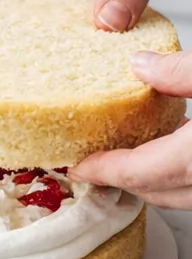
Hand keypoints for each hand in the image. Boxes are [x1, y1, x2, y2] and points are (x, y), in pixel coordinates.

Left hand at [73, 48, 191, 204]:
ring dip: (152, 177)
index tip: (77, 166)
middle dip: (121, 179)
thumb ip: (181, 71)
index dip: (102, 170)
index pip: (136, 173)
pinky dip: (177, 171)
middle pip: (155, 191)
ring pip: (178, 193)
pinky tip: (173, 143)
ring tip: (126, 151)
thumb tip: (141, 64)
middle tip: (92, 162)